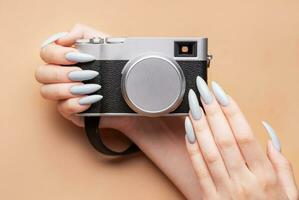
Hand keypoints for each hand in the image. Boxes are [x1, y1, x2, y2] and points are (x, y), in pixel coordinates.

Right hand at [35, 24, 202, 198]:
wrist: (135, 101)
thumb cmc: (122, 73)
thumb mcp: (109, 47)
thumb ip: (86, 34)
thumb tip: (66, 36)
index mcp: (68, 60)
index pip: (46, 52)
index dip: (57, 53)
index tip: (77, 56)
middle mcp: (63, 77)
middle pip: (42, 72)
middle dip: (62, 71)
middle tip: (85, 72)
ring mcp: (66, 96)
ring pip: (47, 91)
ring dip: (68, 87)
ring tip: (91, 86)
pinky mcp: (73, 113)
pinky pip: (62, 108)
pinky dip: (76, 103)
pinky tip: (91, 100)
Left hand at [185, 77, 297, 198]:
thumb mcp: (290, 191)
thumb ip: (280, 161)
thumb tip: (266, 131)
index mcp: (265, 176)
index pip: (244, 134)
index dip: (230, 110)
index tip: (220, 91)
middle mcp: (244, 181)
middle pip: (224, 138)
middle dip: (211, 110)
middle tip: (202, 89)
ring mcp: (225, 190)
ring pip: (209, 151)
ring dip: (199, 124)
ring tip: (193, 103)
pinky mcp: (210, 198)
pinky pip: (199, 169)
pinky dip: (192, 148)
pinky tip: (188, 130)